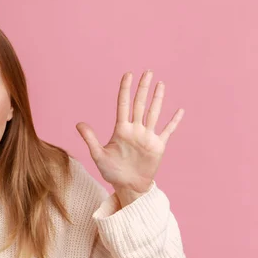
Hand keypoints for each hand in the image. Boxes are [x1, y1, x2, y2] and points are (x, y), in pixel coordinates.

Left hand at [75, 70, 183, 200]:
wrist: (127, 186)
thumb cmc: (111, 171)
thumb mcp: (98, 155)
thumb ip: (90, 139)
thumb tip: (78, 123)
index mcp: (121, 129)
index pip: (123, 104)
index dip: (125, 89)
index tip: (128, 74)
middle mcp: (135, 129)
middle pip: (139, 104)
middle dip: (143, 88)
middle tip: (147, 71)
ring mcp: (147, 137)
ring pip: (154, 113)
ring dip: (158, 99)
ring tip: (161, 84)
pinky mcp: (157, 146)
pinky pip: (167, 131)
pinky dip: (174, 121)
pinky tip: (180, 110)